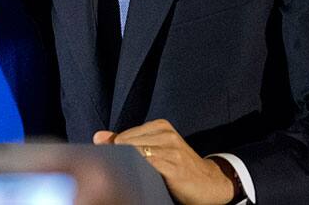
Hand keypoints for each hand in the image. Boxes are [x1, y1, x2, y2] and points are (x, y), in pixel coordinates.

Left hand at [94, 119, 235, 204]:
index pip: (123, 137)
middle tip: (119, 170)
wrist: (210, 182)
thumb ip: (126, 141)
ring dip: (128, 166)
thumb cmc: (178, 165)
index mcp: (160, 126)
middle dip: (119, 158)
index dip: (114, 151)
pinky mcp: (175, 166)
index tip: (111, 162)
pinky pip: (148, 166)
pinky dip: (139, 172)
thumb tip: (98, 136)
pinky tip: (140, 178)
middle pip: (127, 144)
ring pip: (135, 154)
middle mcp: (166, 134)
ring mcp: (172, 150)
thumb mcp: (154, 148)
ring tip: (130, 174)